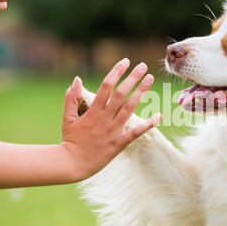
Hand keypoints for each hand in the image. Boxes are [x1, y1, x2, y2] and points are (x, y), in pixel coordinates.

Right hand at [60, 58, 161, 180]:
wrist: (72, 163)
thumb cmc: (70, 139)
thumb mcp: (67, 117)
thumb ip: (71, 98)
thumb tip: (77, 79)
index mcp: (92, 111)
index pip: (106, 86)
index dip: (116, 72)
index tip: (125, 62)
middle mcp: (104, 118)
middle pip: (121, 94)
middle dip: (133, 78)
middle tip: (143, 66)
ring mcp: (113, 131)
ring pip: (129, 108)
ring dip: (141, 93)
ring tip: (150, 79)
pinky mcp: (119, 143)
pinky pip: (136, 133)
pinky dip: (148, 124)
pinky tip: (159, 116)